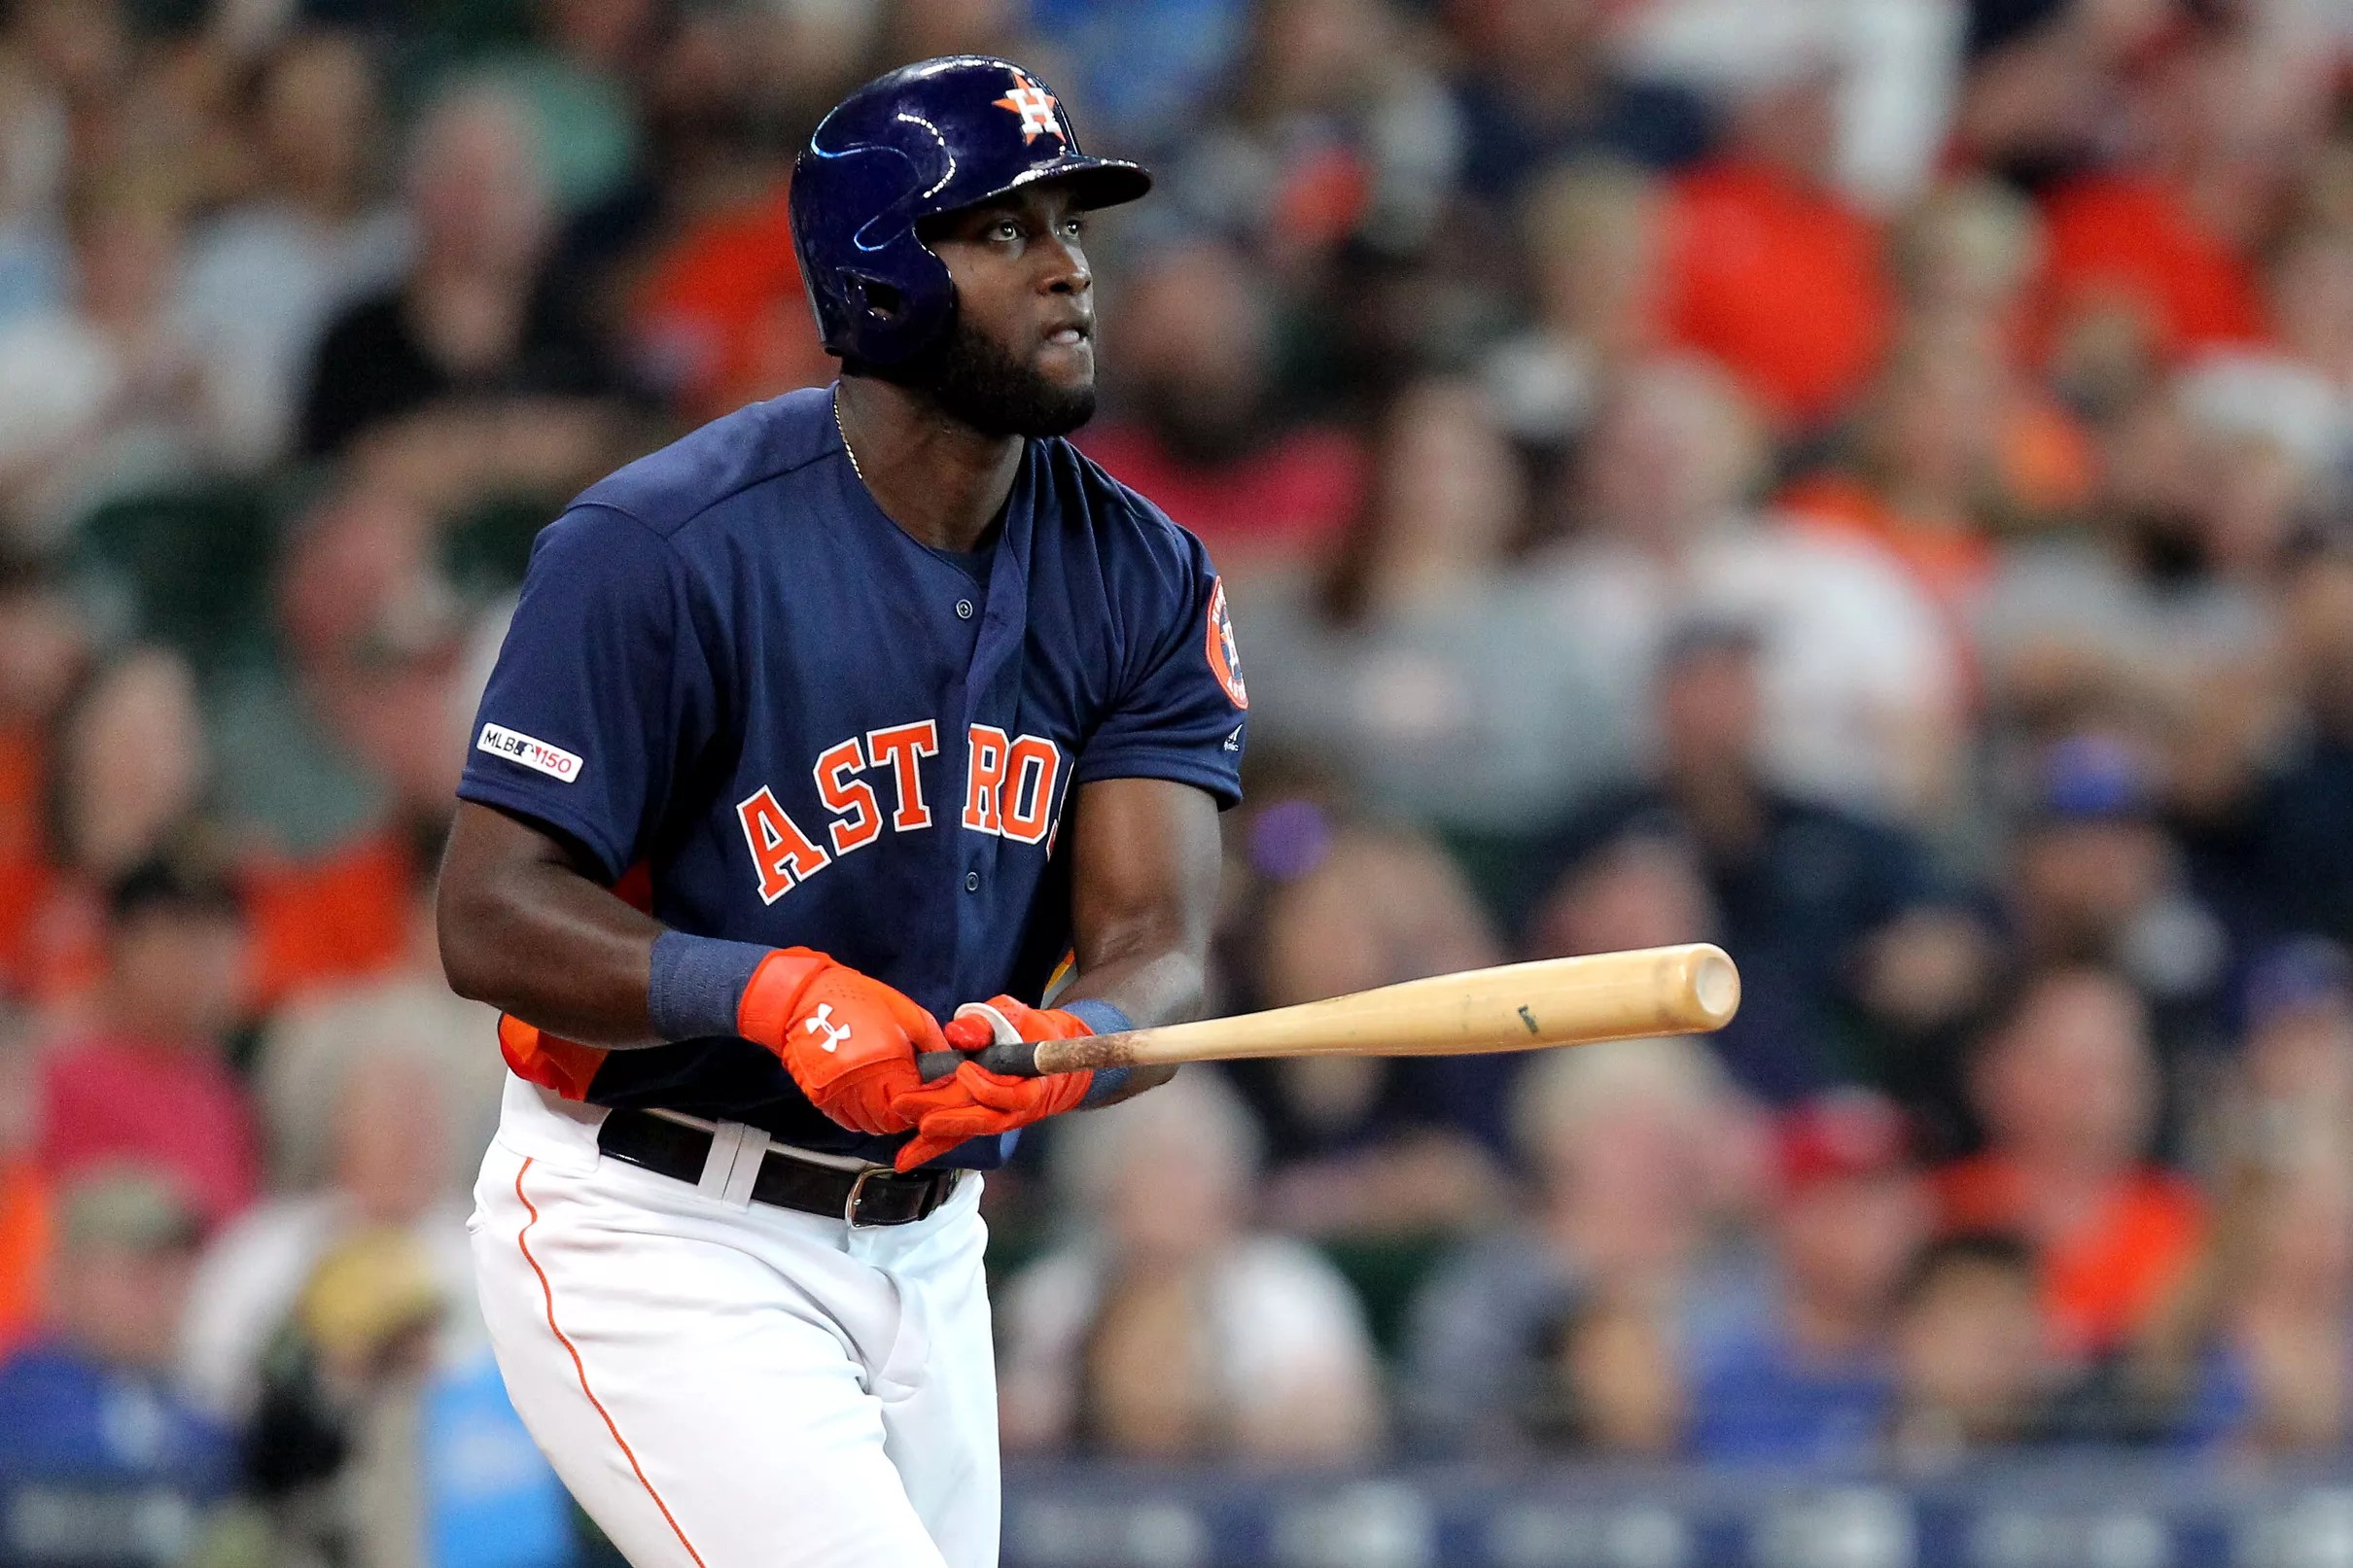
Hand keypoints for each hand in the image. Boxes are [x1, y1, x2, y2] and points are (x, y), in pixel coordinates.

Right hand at [735, 949, 945, 1135]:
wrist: (803, 996)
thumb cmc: (854, 998)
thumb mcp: (908, 1013)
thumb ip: (933, 1044)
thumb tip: (949, 1068)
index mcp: (887, 1063)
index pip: (915, 1107)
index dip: (925, 1103)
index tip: (928, 1093)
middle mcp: (860, 1085)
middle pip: (892, 1124)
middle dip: (906, 1113)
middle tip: (910, 1095)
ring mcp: (837, 1096)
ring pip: (870, 1126)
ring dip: (883, 1116)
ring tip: (887, 1093)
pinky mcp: (820, 1099)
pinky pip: (847, 1121)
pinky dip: (861, 1115)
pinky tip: (866, 1095)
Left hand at [889, 995, 1095, 1170]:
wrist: (1050, 1053)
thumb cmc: (1032, 1031)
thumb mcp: (1014, 1015)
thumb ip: (986, 1023)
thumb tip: (958, 1033)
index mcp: (1032, 1081)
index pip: (1013, 1096)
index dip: (990, 1088)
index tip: (965, 1069)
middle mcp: (1015, 1107)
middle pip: (981, 1117)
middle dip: (943, 1115)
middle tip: (908, 1105)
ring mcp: (998, 1116)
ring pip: (968, 1132)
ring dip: (935, 1140)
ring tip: (906, 1150)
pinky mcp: (981, 1120)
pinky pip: (959, 1135)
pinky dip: (933, 1146)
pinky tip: (908, 1156)